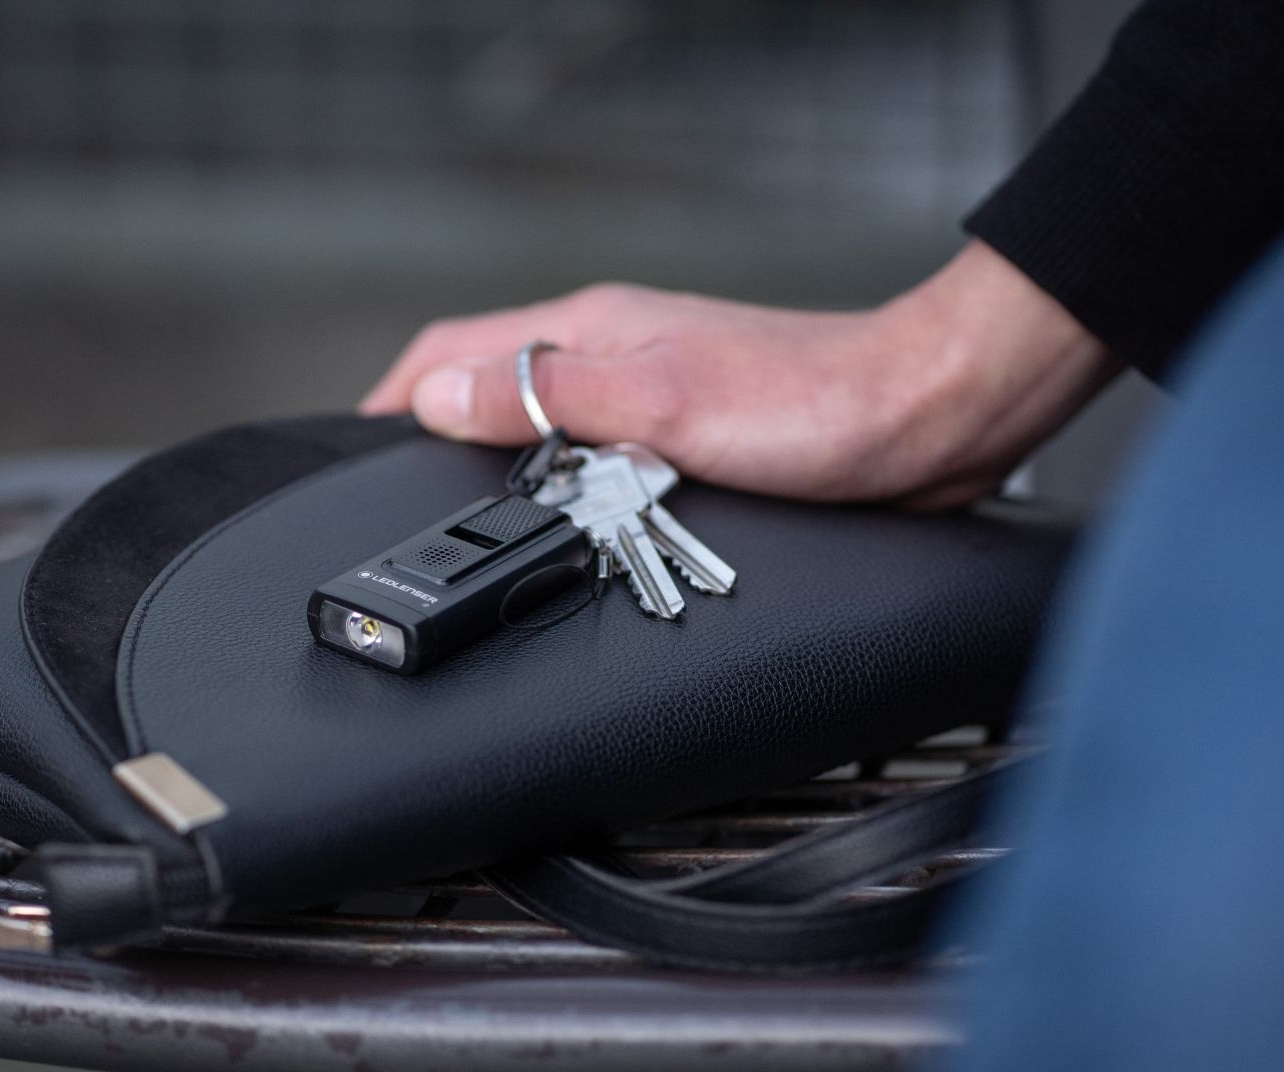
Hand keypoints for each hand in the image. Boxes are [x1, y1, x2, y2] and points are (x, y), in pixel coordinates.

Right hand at [360, 240, 1120, 508]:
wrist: (929, 419)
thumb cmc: (818, 407)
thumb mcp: (665, 403)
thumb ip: (550, 395)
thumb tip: (443, 398)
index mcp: (593, 330)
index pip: (455, 351)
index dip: (395, 402)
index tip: (355, 455)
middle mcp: (616, 353)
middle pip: (491, 387)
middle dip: (435, 438)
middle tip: (405, 505)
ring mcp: (653, 392)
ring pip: (544, 425)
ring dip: (503, 468)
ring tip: (475, 527)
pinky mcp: (693, 435)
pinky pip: (597, 457)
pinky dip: (563, 489)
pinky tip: (571, 528)